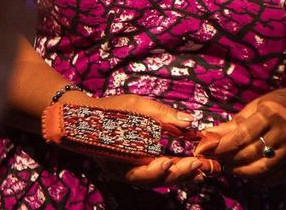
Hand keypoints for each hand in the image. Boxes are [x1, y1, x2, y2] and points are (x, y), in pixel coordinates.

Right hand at [68, 93, 219, 186]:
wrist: (85, 117)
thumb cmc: (109, 109)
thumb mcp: (134, 105)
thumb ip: (162, 114)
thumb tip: (189, 121)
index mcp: (117, 160)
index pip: (139, 172)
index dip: (157, 169)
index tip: (171, 161)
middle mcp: (124, 172)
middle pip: (153, 180)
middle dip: (177, 174)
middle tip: (198, 165)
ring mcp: (130, 172)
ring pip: (157, 180)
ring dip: (179, 176)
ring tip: (201, 172)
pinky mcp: (137, 167)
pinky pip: (156, 174)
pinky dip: (174, 172)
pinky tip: (191, 169)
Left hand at [193, 86, 285, 182]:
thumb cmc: (280, 102)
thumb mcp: (256, 106)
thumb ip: (233, 124)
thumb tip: (208, 137)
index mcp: (270, 113)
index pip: (240, 136)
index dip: (221, 147)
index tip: (206, 150)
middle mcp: (284, 131)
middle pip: (250, 154)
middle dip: (229, 160)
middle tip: (218, 160)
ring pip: (263, 169)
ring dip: (243, 172)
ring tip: (233, 167)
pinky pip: (278, 176)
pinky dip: (261, 179)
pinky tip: (251, 173)